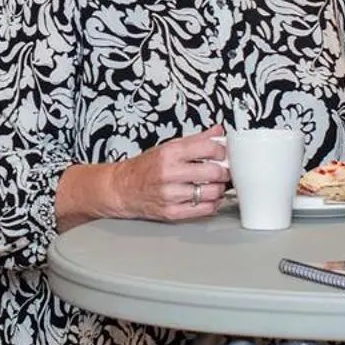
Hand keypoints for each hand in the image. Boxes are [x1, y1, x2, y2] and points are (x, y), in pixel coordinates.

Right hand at [105, 127, 230, 222]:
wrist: (121, 189)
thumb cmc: (144, 168)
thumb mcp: (168, 147)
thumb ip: (196, 140)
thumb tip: (218, 131)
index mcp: (170, 153)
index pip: (208, 148)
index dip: (222, 150)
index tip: (223, 153)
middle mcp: (170, 173)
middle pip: (214, 172)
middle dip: (224, 171)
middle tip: (222, 170)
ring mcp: (171, 195)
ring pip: (212, 192)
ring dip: (219, 189)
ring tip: (214, 184)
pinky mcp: (172, 213)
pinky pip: (204, 210)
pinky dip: (212, 204)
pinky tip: (208, 198)